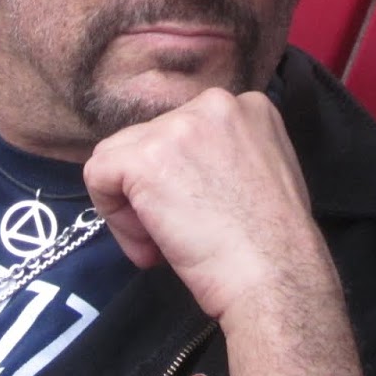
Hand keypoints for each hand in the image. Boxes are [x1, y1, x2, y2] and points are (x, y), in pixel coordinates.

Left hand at [83, 87, 361, 375]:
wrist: (275, 272)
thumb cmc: (276, 242)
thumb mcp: (267, 170)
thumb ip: (230, 154)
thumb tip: (185, 171)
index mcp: (249, 105)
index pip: (185, 131)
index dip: (182, 177)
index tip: (198, 213)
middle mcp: (213, 102)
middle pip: (151, 140)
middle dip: (154, 189)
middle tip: (177, 234)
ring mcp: (178, 126)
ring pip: (120, 156)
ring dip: (133, 205)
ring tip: (162, 244)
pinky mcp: (145, 157)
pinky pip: (99, 176)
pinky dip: (113, 216)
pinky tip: (149, 245)